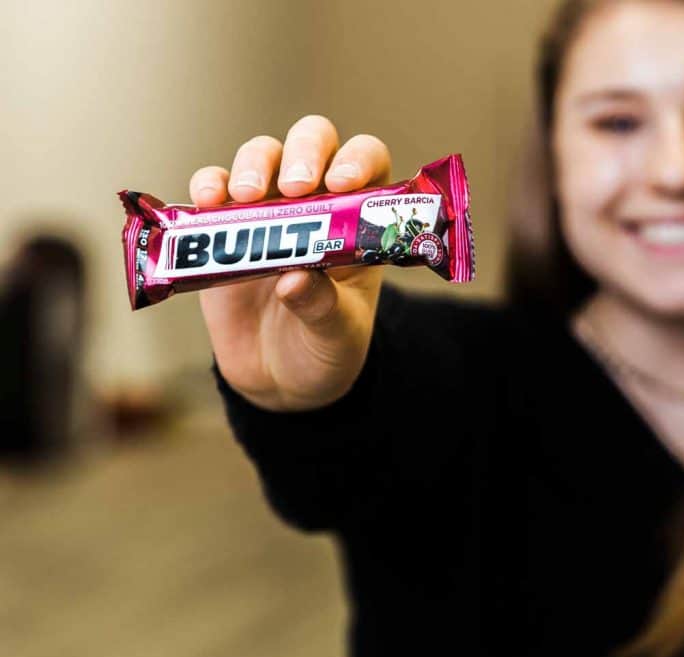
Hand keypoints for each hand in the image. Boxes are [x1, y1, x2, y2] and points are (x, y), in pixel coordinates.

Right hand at [191, 115, 390, 410]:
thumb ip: (322, 308)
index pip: (368, 163)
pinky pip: (212, 188)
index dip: (357, 160)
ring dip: (253, 164)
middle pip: (312, 142)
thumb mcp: (336, 337)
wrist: (279, 380)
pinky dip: (208, 184)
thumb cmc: (324, 349)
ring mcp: (266, 211)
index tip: (342, 182)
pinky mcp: (221, 228)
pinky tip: (208, 201)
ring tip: (248, 196)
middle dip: (303, 151)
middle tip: (293, 187)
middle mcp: (315, 204)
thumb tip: (293, 279)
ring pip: (262, 155)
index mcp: (357, 222)